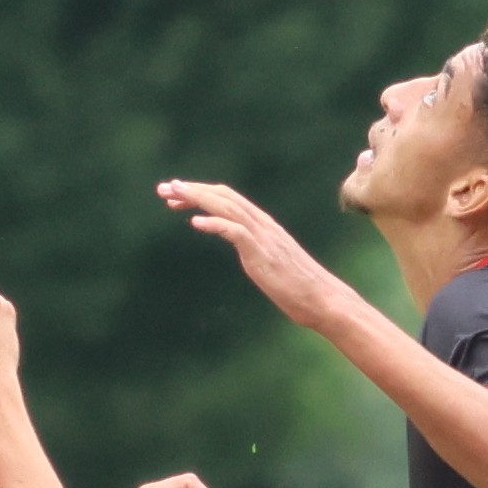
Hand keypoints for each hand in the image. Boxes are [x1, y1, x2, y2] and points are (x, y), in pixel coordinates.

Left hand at [157, 180, 356, 329]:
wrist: (323, 299)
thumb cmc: (298, 286)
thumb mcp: (269, 261)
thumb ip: (254, 247)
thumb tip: (241, 244)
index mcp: (263, 226)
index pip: (228, 199)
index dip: (201, 193)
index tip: (175, 195)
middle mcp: (263, 225)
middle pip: (224, 197)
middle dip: (192, 190)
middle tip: (164, 189)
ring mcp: (264, 238)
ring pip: (228, 208)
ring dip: (198, 199)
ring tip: (172, 196)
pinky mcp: (262, 254)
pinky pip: (237, 232)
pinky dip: (216, 223)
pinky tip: (195, 222)